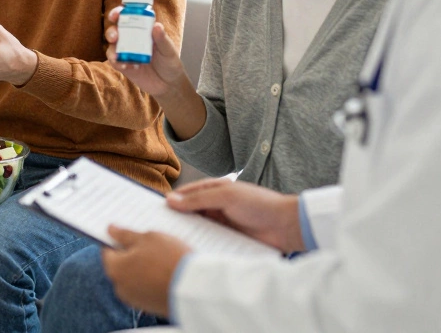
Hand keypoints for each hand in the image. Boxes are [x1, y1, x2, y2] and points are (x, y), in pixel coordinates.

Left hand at [101, 227, 190, 316]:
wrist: (195, 289)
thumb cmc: (169, 259)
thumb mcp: (147, 238)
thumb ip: (125, 234)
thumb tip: (110, 230)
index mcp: (115, 268)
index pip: (108, 250)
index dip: (118, 240)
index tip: (130, 234)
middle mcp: (119, 287)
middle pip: (121, 265)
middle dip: (132, 255)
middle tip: (150, 245)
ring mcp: (134, 299)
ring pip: (133, 277)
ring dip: (142, 268)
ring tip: (161, 258)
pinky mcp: (148, 306)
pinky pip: (144, 288)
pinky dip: (150, 280)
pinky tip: (165, 272)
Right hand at [105, 12, 188, 99]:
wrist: (169, 85)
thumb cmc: (170, 63)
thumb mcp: (169, 50)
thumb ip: (162, 39)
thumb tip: (157, 25)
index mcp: (143, 30)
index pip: (129, 17)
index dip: (120, 13)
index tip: (116, 14)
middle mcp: (132, 39)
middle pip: (116, 30)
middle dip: (111, 31)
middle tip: (114, 37)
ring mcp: (127, 52)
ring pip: (112, 46)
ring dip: (111, 49)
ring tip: (117, 55)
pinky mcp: (124, 65)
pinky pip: (115, 62)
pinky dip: (117, 63)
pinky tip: (126, 66)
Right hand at [166, 178, 303, 252]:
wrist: (286, 226)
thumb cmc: (259, 204)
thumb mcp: (226, 196)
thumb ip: (198, 199)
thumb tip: (170, 199)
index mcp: (214, 190)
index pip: (186, 194)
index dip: (171, 200)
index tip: (154, 210)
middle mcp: (216, 206)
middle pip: (189, 212)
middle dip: (176, 219)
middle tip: (158, 229)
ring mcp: (222, 223)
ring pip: (198, 228)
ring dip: (188, 233)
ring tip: (170, 243)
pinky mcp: (228, 239)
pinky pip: (209, 241)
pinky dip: (200, 244)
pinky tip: (189, 251)